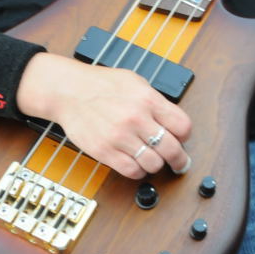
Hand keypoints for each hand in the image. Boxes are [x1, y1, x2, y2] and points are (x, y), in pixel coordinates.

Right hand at [16, 52, 191, 179]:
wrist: (69, 91)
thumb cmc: (100, 85)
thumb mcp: (135, 82)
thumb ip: (155, 101)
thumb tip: (172, 121)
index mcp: (148, 99)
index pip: (182, 126)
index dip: (185, 136)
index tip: (182, 140)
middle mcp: (136, 118)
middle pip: (172, 149)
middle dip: (179, 159)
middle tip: (179, 162)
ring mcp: (120, 136)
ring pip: (154, 164)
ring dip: (156, 164)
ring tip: (151, 159)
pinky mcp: (105, 151)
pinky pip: (132, 171)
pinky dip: (138, 171)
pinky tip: (136, 162)